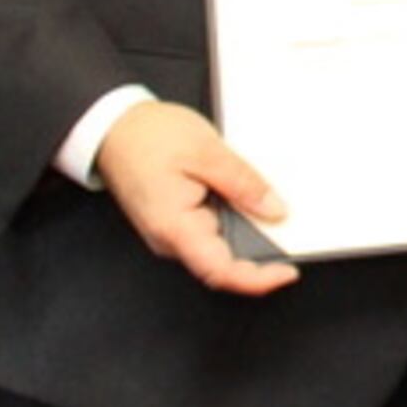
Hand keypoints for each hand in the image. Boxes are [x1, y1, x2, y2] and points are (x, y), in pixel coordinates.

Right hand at [94, 100, 297, 296]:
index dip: (257, 279)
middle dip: (260, 255)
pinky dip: (235, 221)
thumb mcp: (206, 151)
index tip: (287, 272)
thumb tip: (274, 210)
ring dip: (248, 235)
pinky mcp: (176, 221)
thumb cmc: (147, 137)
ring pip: (218, 247)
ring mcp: (172, 232)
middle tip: (293, 234)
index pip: (220, 271)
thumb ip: (243, 183)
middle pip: (223, 262)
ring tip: (273, 210)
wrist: (113, 127)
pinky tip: (250, 202)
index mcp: (175, 226)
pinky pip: (210, 231)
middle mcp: (170, 238)